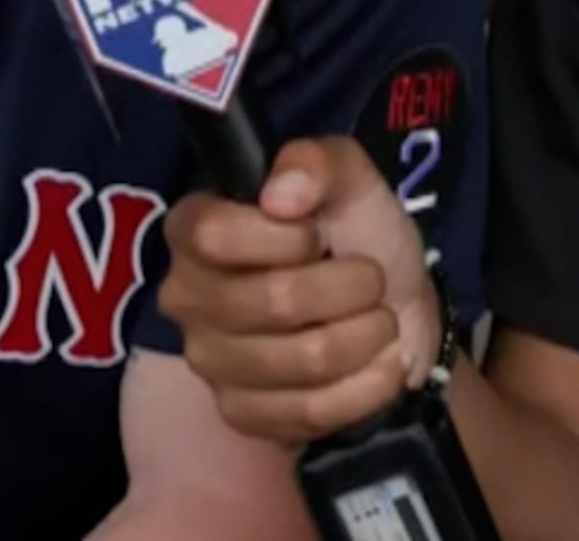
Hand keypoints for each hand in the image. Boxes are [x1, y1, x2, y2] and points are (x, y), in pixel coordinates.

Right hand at [157, 135, 445, 446]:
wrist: (393, 312)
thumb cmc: (358, 237)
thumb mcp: (349, 179)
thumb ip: (316, 164)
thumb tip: (280, 195)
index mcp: (191, 231)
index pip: (214, 235)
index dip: (285, 237)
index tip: (317, 234)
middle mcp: (184, 296)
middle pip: (274, 301)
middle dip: (350, 289)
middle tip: (368, 280)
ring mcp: (208, 361)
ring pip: (304, 359)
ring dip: (366, 337)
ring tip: (375, 321)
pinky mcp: (241, 413)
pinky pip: (312, 411)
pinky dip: (365, 388)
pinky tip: (375, 365)